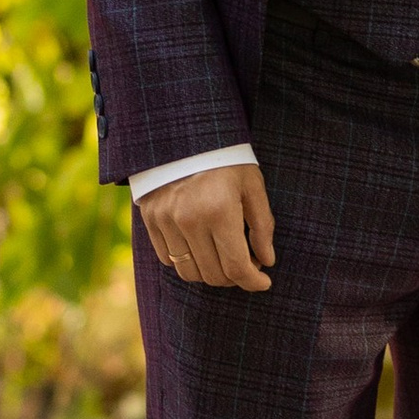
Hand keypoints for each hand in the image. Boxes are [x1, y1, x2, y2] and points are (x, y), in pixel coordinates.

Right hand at [140, 163, 275, 290]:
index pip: (236, 267)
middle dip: (235, 278)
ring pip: (189, 273)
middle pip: (213, 275)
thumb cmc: (226, 160)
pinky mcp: (151, 221)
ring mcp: (166, 222)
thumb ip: (262, 225)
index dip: (253, 282)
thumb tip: (267, 261)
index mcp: (219, 211)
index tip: (264, 282)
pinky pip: (168, 259)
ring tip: (225, 258)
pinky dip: (187, 262)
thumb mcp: (252, 185)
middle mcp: (189, 221)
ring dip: (211, 274)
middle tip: (248, 266)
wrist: (184, 135)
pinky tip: (202, 248)